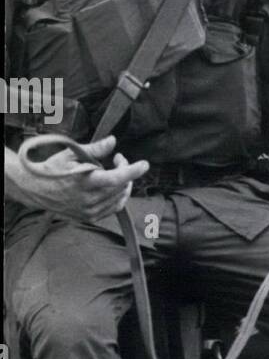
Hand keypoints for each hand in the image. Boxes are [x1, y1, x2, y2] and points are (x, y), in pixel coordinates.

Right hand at [7, 136, 147, 222]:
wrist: (34, 189)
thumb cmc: (52, 168)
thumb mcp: (71, 154)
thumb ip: (95, 149)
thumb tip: (113, 141)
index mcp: (84, 181)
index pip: (116, 178)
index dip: (133, 171)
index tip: (145, 164)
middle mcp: (88, 199)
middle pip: (120, 187)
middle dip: (125, 171)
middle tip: (118, 159)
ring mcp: (89, 211)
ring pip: (119, 199)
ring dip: (123, 184)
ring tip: (115, 172)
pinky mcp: (89, 217)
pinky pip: (113, 208)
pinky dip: (118, 197)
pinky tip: (113, 187)